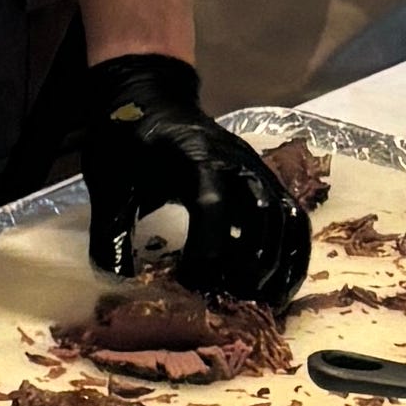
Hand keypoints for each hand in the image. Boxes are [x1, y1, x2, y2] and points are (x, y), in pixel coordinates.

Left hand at [78, 56, 311, 308]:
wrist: (154, 99)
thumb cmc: (129, 139)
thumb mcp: (110, 182)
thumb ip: (112, 232)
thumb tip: (118, 285)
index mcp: (195, 158)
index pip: (212, 206)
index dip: (205, 251)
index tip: (188, 285)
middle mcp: (237, 163)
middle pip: (260, 217)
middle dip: (247, 266)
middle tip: (226, 302)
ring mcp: (258, 172)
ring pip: (286, 221)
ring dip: (277, 267)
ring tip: (259, 306)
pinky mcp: (268, 183)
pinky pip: (295, 221)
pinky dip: (293, 257)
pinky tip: (279, 290)